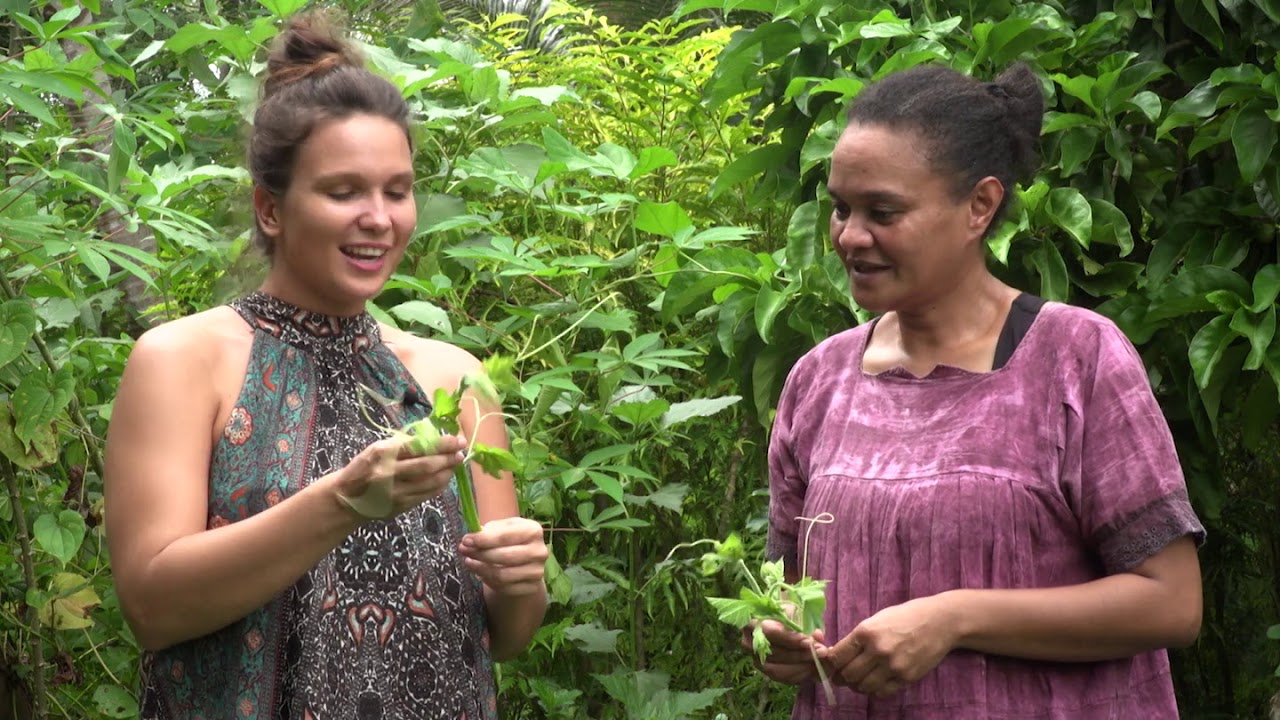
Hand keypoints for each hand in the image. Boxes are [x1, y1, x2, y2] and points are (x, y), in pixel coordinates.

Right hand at [331, 434, 466, 518]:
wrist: (348, 498)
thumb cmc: (364, 467)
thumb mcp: (378, 448)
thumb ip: (403, 444)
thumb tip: (433, 438)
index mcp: (383, 453)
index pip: (418, 446)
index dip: (442, 444)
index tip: (457, 440)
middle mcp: (389, 473)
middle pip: (427, 465)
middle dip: (449, 458)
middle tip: (461, 452)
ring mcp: (396, 492)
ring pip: (431, 482)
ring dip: (448, 472)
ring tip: (456, 463)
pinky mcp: (402, 506)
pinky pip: (427, 494)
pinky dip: (440, 485)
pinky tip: (445, 477)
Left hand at [458, 517, 547, 596]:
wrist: (525, 561)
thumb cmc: (510, 540)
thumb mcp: (501, 529)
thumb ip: (486, 532)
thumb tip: (468, 540)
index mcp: (533, 530)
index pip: (505, 536)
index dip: (483, 539)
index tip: (466, 540)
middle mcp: (539, 551)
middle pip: (504, 556)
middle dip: (480, 554)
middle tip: (463, 551)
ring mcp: (537, 571)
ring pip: (502, 575)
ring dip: (480, 569)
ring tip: (469, 562)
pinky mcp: (532, 588)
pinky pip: (504, 588)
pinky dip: (488, 581)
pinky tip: (481, 573)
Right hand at [743, 619, 826, 685]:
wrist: (776, 620)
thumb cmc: (785, 612)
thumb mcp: (794, 610)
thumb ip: (804, 622)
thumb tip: (817, 636)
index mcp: (752, 621)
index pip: (770, 632)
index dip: (791, 639)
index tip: (810, 642)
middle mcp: (748, 642)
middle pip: (776, 653)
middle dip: (801, 655)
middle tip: (822, 652)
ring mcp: (755, 658)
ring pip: (778, 669)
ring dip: (802, 667)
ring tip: (820, 661)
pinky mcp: (764, 670)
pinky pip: (782, 678)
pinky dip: (799, 675)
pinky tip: (813, 670)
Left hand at [819, 595, 956, 696]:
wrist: (939, 621)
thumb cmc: (906, 616)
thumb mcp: (876, 619)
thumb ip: (858, 638)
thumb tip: (837, 655)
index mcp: (866, 632)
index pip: (837, 656)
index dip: (831, 663)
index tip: (833, 664)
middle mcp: (878, 650)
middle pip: (848, 674)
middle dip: (842, 677)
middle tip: (843, 675)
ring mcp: (893, 666)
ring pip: (863, 687)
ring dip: (858, 685)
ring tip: (860, 679)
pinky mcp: (906, 677)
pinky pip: (882, 692)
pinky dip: (875, 690)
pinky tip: (876, 682)